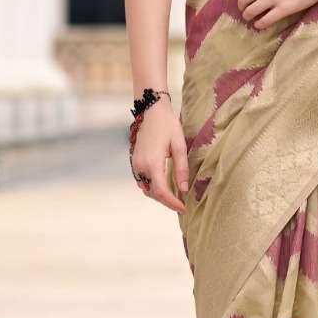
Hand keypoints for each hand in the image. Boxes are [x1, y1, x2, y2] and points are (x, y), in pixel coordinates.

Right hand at [130, 98, 189, 212]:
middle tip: (180, 204)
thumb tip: (183, 189)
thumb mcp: (179, 145)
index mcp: (152, 163)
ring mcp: (135, 164)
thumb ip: (181, 168)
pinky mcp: (134, 161)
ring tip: (173, 197)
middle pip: (152, 193)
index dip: (172, 203)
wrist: (151, 110)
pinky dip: (151, 187)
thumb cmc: (167, 125)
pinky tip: (162, 185)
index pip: (161, 191)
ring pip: (145, 188)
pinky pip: (141, 180)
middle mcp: (140, 166)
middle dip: (166, 201)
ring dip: (158, 195)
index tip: (183, 208)